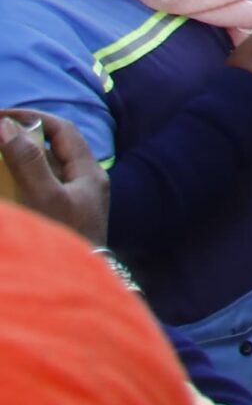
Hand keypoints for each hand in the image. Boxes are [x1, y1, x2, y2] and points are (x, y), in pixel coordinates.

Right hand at [0, 110, 107, 244]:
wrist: (78, 288)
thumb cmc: (67, 241)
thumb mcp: (45, 198)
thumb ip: (27, 163)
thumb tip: (5, 126)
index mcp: (89, 173)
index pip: (63, 131)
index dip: (32, 118)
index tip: (1, 115)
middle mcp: (85, 184)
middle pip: (53, 149)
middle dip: (22, 138)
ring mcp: (74, 201)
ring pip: (45, 170)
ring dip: (19, 160)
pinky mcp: (62, 218)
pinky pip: (40, 190)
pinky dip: (21, 182)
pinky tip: (6, 184)